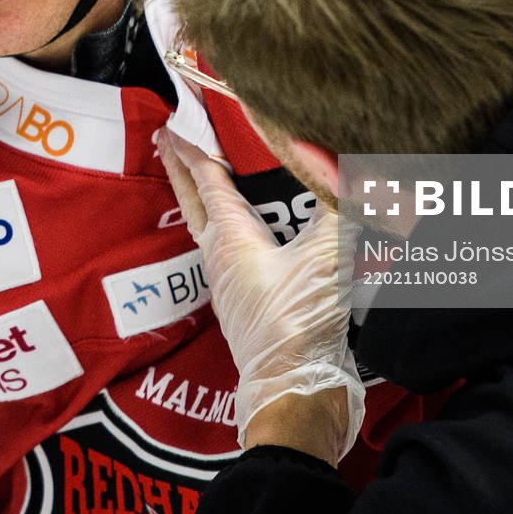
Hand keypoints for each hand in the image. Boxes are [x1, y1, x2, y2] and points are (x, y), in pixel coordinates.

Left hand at [158, 132, 363, 464]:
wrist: (294, 392)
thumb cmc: (299, 325)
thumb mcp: (326, 257)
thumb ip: (338, 205)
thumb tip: (346, 162)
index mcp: (232, 240)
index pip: (208, 181)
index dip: (196, 147)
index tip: (179, 120)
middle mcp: (222, 259)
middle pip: (194, 204)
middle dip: (181, 170)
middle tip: (167, 139)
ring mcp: (231, 286)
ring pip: (211, 230)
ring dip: (205, 201)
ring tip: (204, 178)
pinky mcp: (248, 306)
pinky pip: (232, 255)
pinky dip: (232, 231)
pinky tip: (250, 233)